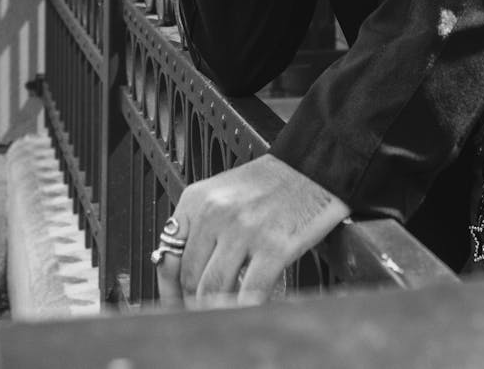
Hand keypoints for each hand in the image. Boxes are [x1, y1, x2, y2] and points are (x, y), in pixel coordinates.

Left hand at [156, 154, 350, 307]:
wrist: (314, 167)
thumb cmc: (271, 184)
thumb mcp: (223, 194)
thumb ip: (200, 228)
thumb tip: (182, 278)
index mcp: (197, 199)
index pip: (170, 257)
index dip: (172, 290)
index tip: (178, 304)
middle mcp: (216, 213)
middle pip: (191, 279)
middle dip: (195, 305)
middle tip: (205, 316)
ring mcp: (244, 230)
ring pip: (214, 291)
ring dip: (218, 311)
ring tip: (226, 316)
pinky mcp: (274, 246)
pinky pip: (250, 293)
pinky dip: (247, 309)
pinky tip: (251, 309)